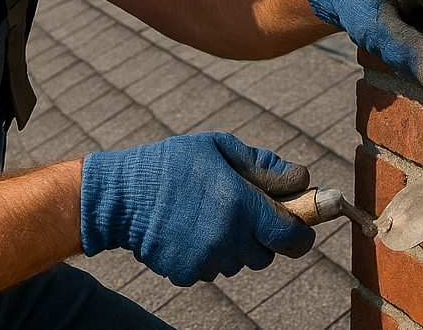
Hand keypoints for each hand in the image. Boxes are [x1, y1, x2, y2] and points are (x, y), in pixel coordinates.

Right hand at [80, 132, 314, 285]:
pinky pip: (211, 270)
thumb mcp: (219, 148)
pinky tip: (187, 231)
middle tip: (240, 213)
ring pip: (237, 263)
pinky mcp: (186, 273)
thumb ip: (263, 165)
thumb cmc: (173, 163)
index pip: (291, 236)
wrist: (121, 195)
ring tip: (205, 216)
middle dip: (261, 238)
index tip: (301, 228)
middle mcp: (227, 238)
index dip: (302, 233)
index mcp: (240, 204)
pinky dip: (206, 256)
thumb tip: (302, 178)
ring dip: (232, 246)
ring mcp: (205, 260)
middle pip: (265, 255)